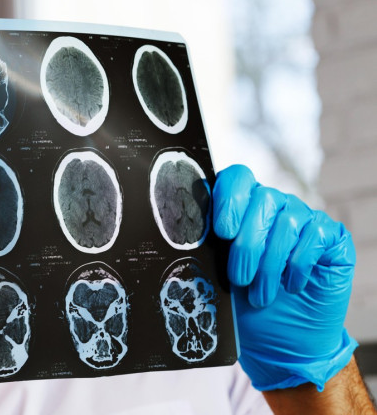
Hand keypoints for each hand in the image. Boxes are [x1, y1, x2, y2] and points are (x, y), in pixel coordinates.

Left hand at [212, 165, 357, 390]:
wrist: (282, 340)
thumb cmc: (244, 307)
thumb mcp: (218, 279)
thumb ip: (208, 251)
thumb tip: (189, 235)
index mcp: (240, 207)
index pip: (236, 178)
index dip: (229, 198)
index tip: (222, 231)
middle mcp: (273, 205)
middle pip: (262, 200)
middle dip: (247, 244)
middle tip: (239, 279)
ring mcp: (303, 217)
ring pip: (288, 222)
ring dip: (270, 264)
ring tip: (260, 296)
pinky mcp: (330, 236)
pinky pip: (314, 236)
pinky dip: (299, 265)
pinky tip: (291, 287)